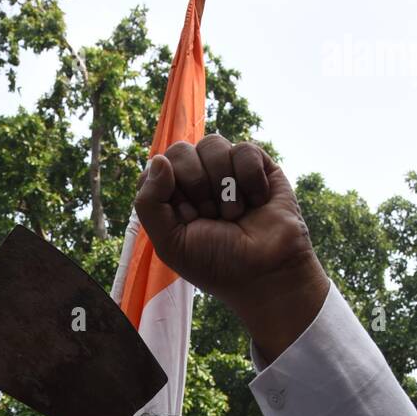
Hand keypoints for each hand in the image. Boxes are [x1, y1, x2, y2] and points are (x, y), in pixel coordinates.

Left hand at [134, 136, 328, 361]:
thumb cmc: (217, 264)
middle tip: (211, 216)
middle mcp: (196, 180)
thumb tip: (158, 159)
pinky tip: (257, 201)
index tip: (187, 219)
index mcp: (172, 199)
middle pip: (180, 150)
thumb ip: (148, 203)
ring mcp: (226, 171)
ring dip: (223, 184)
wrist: (267, 272)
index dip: (169, 190)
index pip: (156, 168)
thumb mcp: (170, 243)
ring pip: (212, 143)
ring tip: (235, 214)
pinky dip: (250, 179)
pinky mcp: (257, 165)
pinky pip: (244, 149)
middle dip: (196, 185)